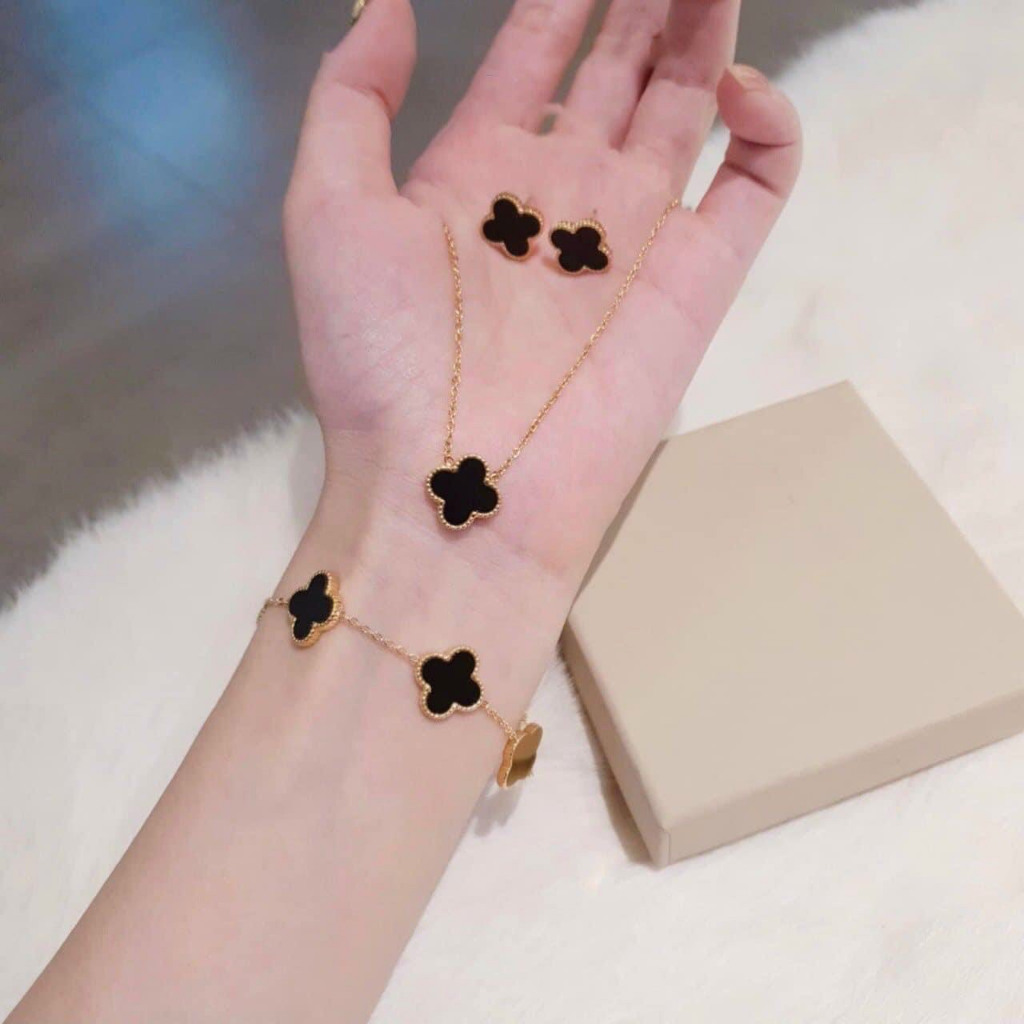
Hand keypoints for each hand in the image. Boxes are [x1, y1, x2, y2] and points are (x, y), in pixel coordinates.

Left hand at [284, 0, 799, 582]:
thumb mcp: (328, 214)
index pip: (533, 54)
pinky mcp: (696, 279)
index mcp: (477, 174)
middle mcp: (560, 194)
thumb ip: (351, 100)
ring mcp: (633, 234)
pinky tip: (738, 86)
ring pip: (687, 105)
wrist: (453, 487)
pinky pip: (754, 185)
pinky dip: (768, 126)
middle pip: (619, 67)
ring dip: (704, 28)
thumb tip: (389, 1)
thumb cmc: (381, 360)